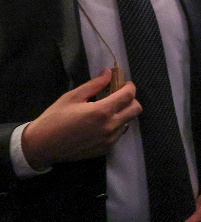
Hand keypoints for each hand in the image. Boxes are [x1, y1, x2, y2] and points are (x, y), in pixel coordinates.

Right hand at [21, 69, 140, 169]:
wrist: (42, 146)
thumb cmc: (54, 118)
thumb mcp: (72, 97)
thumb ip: (94, 84)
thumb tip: (108, 72)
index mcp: (102, 111)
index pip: (128, 96)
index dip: (129, 87)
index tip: (124, 83)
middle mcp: (110, 126)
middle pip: (136, 109)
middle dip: (131, 99)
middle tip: (118, 96)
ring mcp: (109, 140)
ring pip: (128, 122)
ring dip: (123, 113)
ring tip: (107, 110)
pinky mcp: (106, 149)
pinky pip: (119, 134)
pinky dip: (116, 125)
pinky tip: (101, 123)